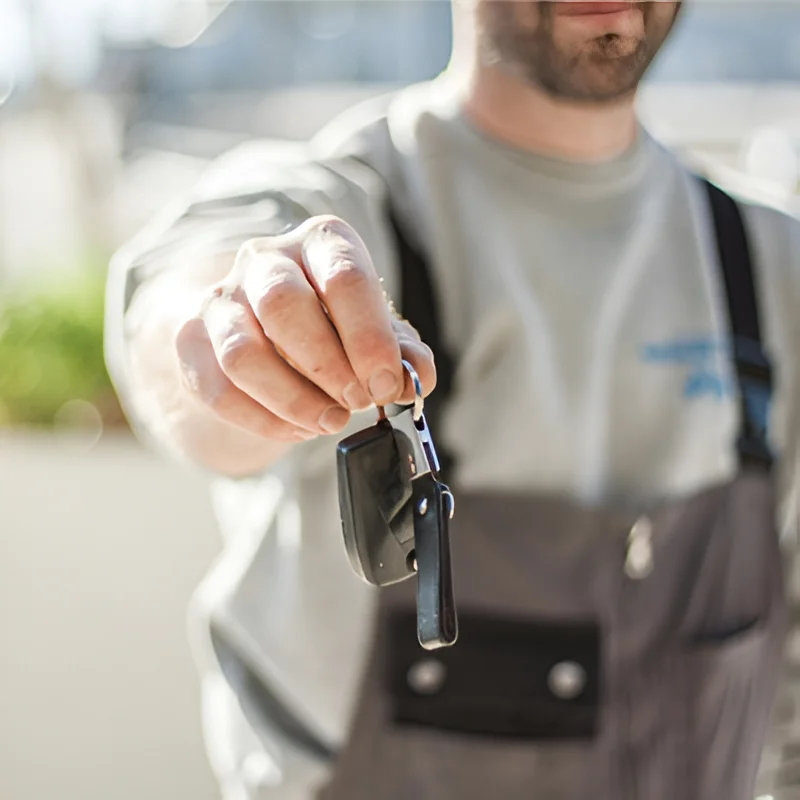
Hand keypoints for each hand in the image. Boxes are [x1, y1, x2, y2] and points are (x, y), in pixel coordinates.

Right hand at [174, 216, 436, 443]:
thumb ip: (402, 353)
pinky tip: (298, 428)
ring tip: (330, 421)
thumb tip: (417, 376)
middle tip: (357, 401)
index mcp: (321, 242)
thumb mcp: (377, 332)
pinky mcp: (192, 341)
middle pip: (284, 304)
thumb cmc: (333, 326)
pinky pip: (218, 389)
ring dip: (293, 399)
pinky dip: (264, 420)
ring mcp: (222, 299)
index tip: (384, 383)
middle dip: (327, 365)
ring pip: (243, 353)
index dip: (368, 338)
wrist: (269, 330)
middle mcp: (265, 259)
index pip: (343, 277)